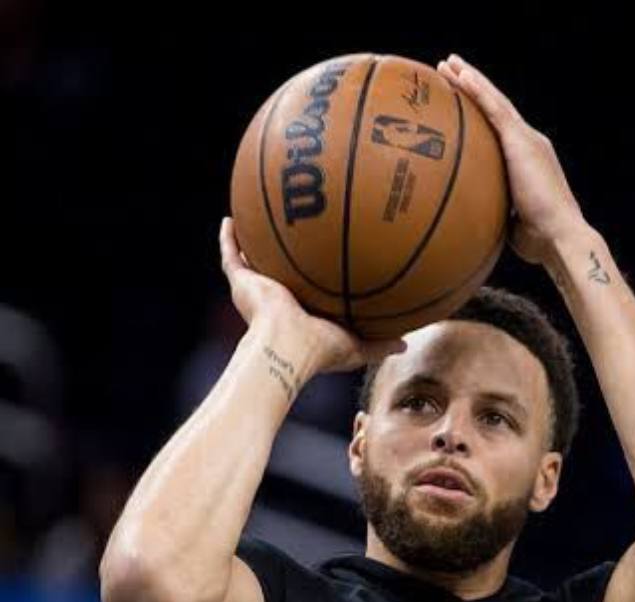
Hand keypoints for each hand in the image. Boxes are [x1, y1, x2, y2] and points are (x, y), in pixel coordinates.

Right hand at [219, 218, 404, 375]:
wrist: (288, 347)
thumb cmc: (320, 350)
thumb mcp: (357, 346)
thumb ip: (379, 343)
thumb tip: (405, 343)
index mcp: (301, 314)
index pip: (306, 292)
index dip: (311, 278)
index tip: (322, 258)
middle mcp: (278, 301)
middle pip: (278, 273)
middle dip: (282, 257)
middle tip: (292, 233)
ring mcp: (257, 291)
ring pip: (251, 262)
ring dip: (252, 244)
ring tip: (253, 219)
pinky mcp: (242, 283)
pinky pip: (231, 255)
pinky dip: (228, 238)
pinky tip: (230, 218)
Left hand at [437, 54, 585, 264]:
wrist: (560, 236)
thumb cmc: (539, 241)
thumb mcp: (510, 223)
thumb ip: (493, 214)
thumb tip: (471, 225)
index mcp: (527, 162)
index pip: (500, 132)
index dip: (482, 114)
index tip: (462, 103)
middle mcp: (530, 144)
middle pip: (496, 109)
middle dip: (474, 88)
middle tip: (451, 70)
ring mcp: (526, 139)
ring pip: (493, 101)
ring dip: (470, 80)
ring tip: (448, 63)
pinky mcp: (521, 140)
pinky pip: (493, 107)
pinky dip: (476, 88)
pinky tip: (459, 74)